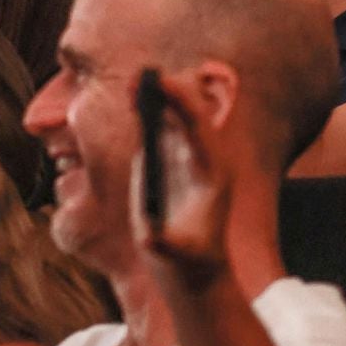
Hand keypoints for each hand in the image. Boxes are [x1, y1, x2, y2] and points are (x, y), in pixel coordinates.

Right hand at [134, 71, 237, 295]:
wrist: (194, 269)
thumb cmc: (192, 263)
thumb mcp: (180, 256)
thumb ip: (167, 246)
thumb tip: (151, 236)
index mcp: (212, 173)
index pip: (199, 127)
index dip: (182, 102)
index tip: (163, 85)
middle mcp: (200, 158)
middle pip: (189, 112)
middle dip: (169, 92)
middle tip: (145, 75)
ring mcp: (182, 158)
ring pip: (173, 116)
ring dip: (155, 97)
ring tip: (136, 81)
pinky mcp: (164, 162)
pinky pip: (157, 128)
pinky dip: (146, 111)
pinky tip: (133, 96)